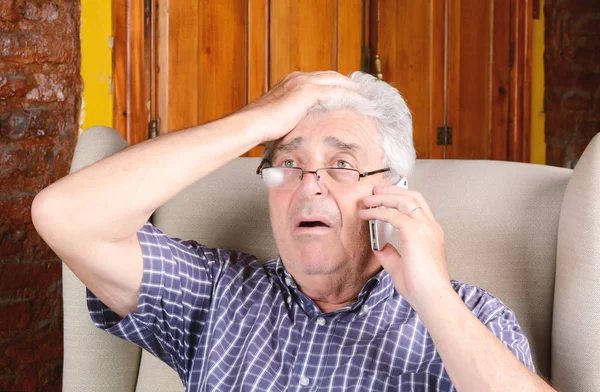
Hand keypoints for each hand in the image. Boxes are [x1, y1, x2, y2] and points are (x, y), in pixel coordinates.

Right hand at [237, 71, 360, 143]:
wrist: (252, 125)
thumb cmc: (262, 128)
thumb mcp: (282, 119)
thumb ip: (294, 118)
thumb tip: (302, 130)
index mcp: (292, 82)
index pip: (321, 79)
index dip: (337, 85)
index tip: (349, 94)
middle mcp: (298, 78)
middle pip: (332, 76)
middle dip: (348, 84)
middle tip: (364, 94)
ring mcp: (302, 83)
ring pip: (336, 81)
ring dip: (352, 89)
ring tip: (367, 98)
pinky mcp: (306, 92)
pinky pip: (335, 91)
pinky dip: (349, 96)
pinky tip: (360, 103)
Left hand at [359, 185, 452, 310]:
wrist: (431, 297)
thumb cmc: (421, 287)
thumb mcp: (400, 266)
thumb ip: (390, 253)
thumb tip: (378, 246)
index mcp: (431, 233)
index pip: (417, 206)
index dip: (401, 198)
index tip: (385, 197)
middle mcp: (430, 226)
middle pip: (412, 196)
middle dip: (392, 190)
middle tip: (375, 191)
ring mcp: (424, 227)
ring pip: (403, 200)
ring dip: (383, 197)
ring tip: (368, 199)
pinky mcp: (414, 232)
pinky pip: (392, 214)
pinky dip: (377, 211)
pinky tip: (366, 214)